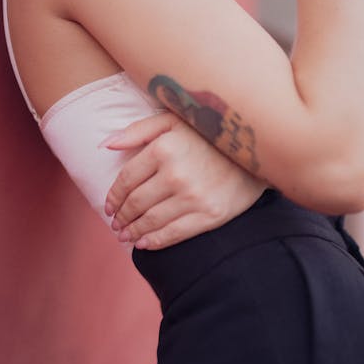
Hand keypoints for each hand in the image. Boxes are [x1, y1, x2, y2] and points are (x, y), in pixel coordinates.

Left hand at [104, 112, 266, 249]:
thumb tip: (106, 145)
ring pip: (151, 221)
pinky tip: (144, 243)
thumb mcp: (173, 120)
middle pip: (136, 203)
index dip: (113, 196)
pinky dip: (154, 241)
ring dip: (132, 231)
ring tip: (125, 235)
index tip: (108, 206)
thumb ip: (138, 130)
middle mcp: (175, 175)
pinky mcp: (210, 215)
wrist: (257, 151)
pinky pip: (174, 234)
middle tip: (115, 224)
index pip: (126, 179)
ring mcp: (193, 197)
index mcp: (163, 149)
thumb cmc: (209, 133)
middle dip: (121, 216)